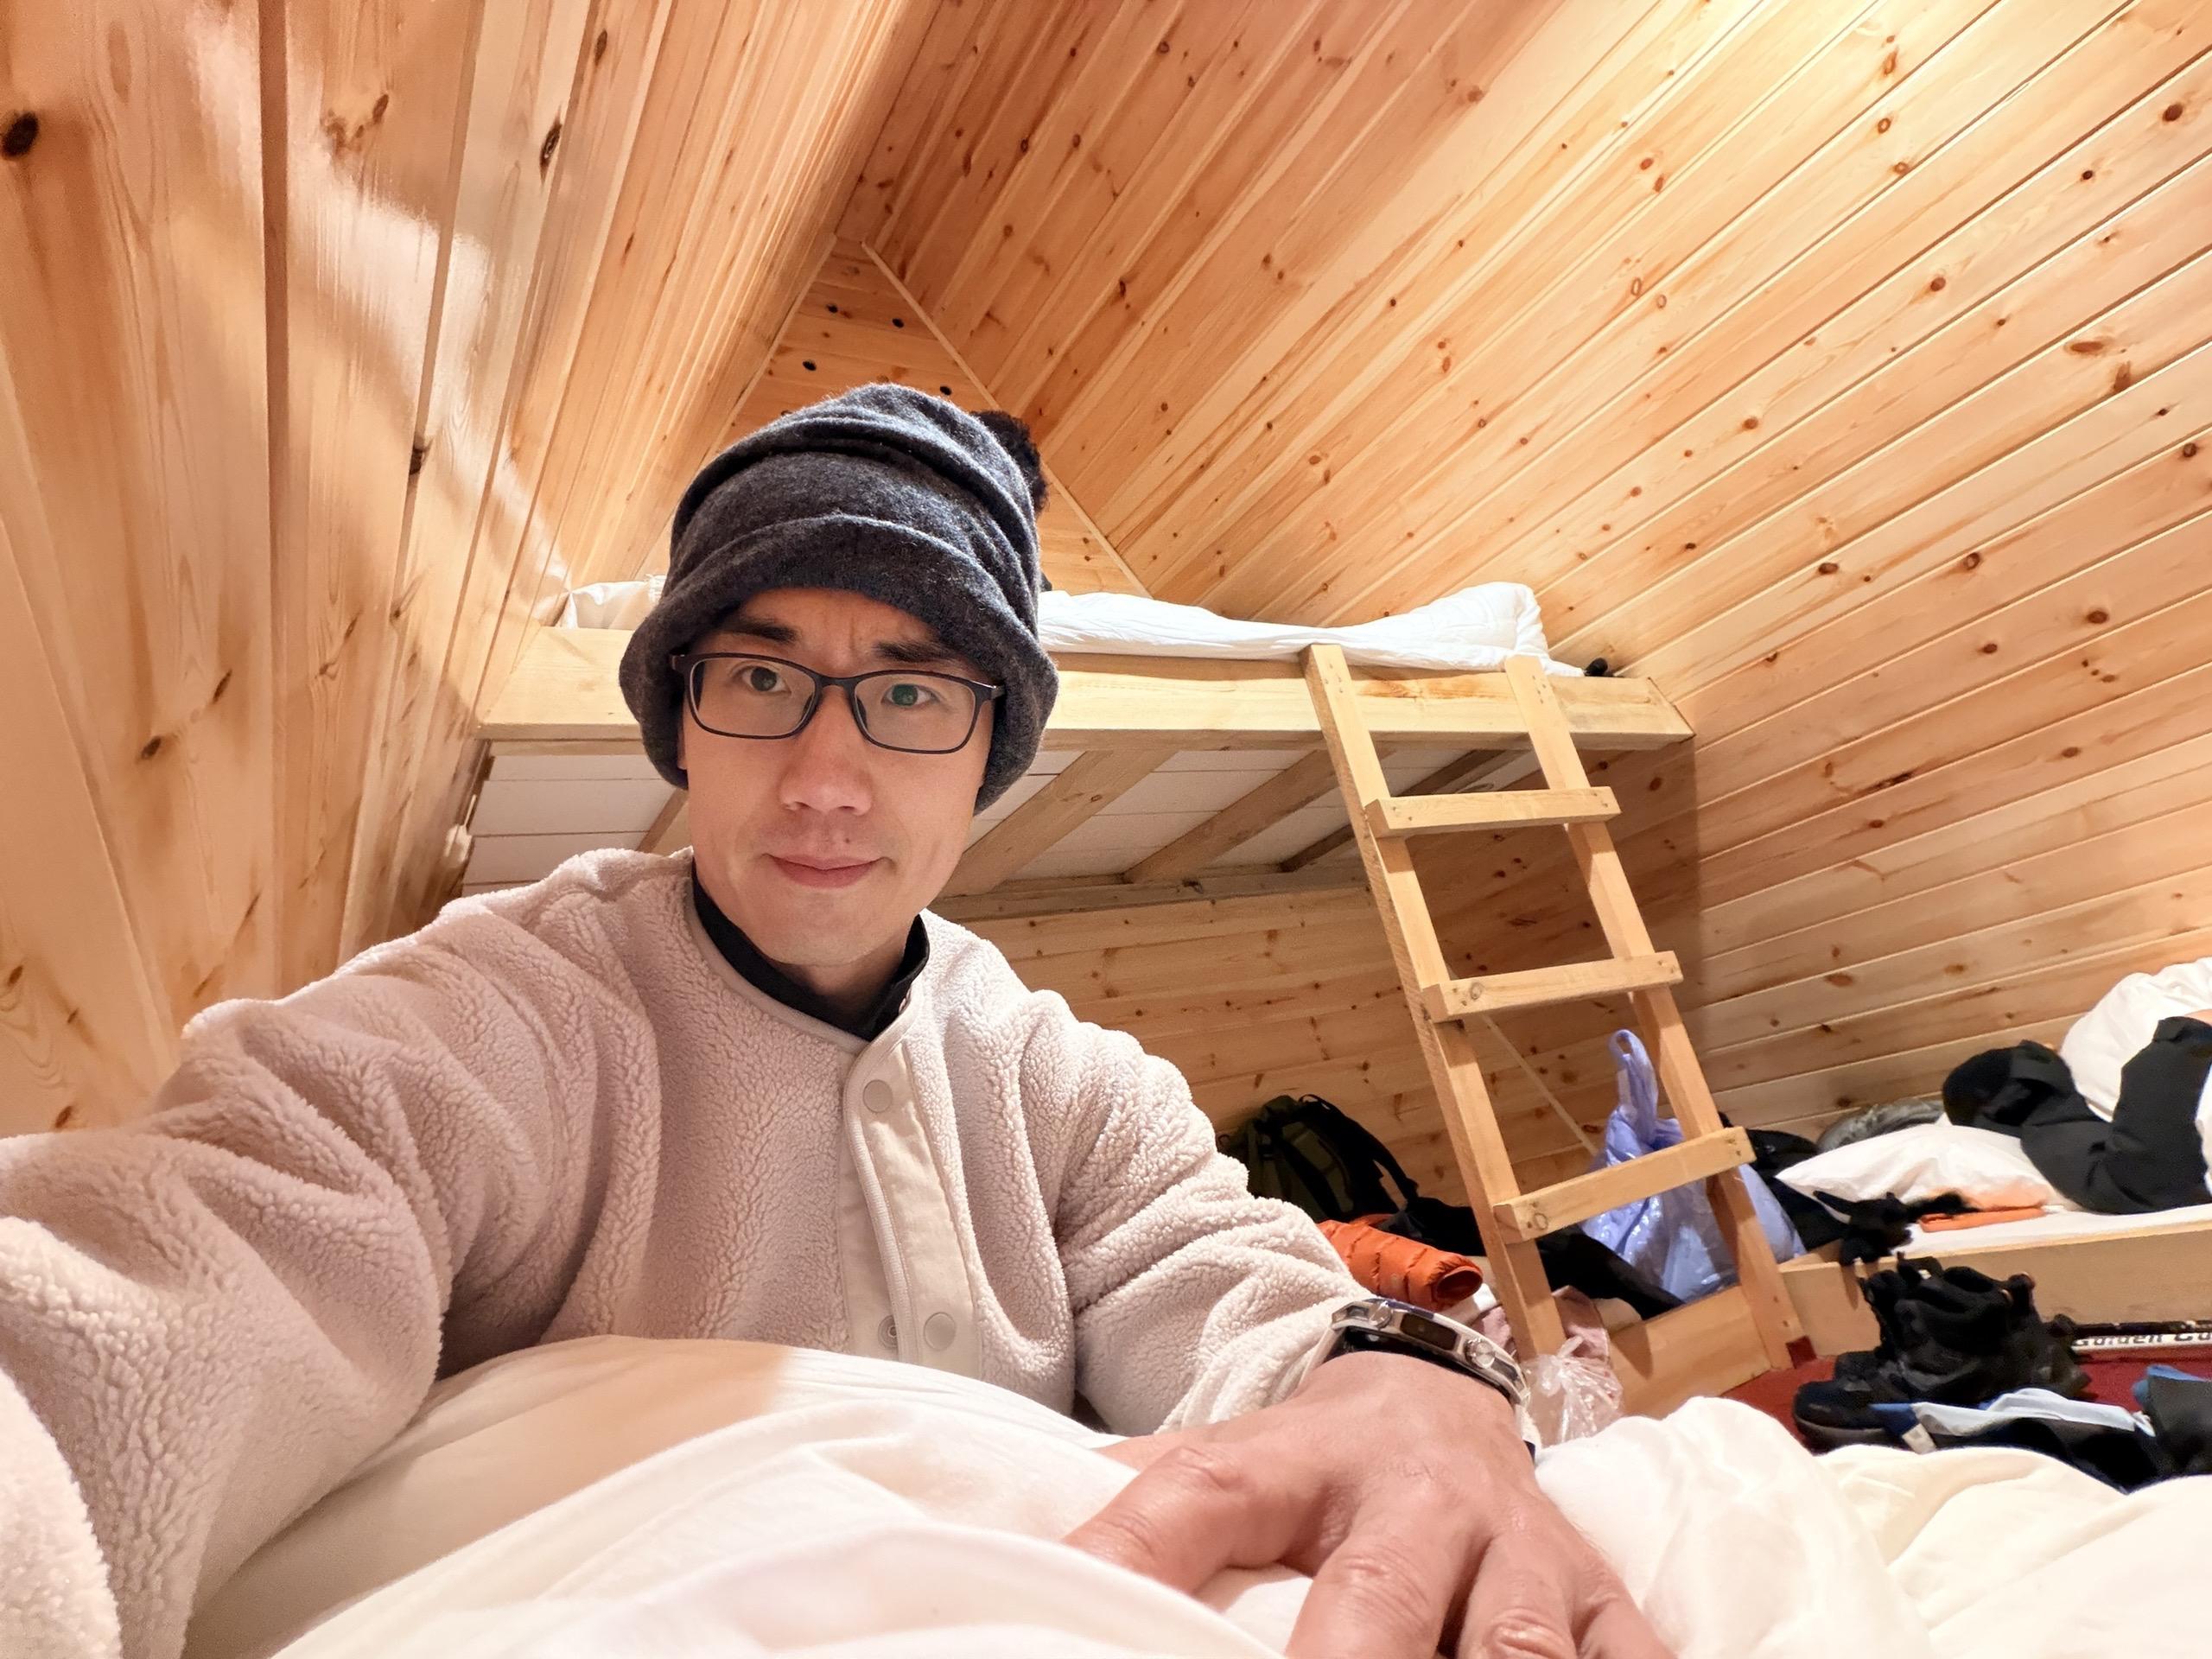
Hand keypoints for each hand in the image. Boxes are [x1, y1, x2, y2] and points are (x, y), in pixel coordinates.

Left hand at [1065, 1350, 1669, 1658]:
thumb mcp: (1215, 1461)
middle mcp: (1419, 1500)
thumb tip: (1005, 1559)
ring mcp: (1521, 1552)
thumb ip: (1133, 1506)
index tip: (1090, 1614)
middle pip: (1375, 1601)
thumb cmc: (1305, 1468)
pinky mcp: (1603, 1599)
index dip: (1135, 1555)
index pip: (1198, 1495)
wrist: (1435, 1401)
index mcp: (1296, 1461)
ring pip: (1512, 1648)